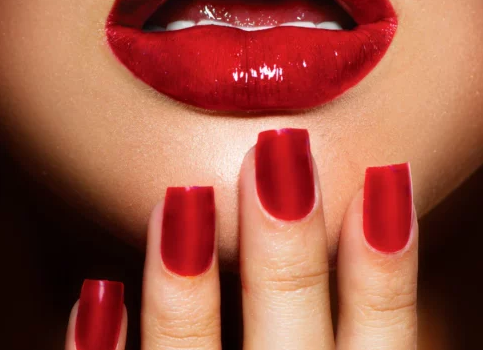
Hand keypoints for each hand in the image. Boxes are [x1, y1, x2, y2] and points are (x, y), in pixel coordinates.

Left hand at [65, 128, 417, 349]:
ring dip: (188, 289)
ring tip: (182, 198)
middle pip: (296, 337)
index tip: (382, 177)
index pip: (385, 335)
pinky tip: (94, 296)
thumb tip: (382, 233)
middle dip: (288, 247)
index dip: (388, 262)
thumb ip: (362, 340)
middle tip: (276, 152)